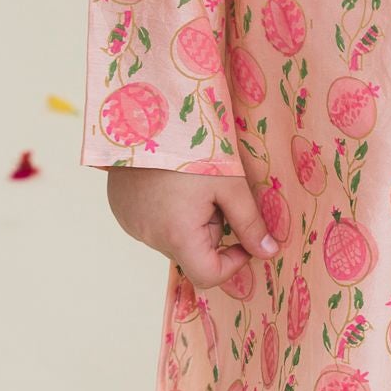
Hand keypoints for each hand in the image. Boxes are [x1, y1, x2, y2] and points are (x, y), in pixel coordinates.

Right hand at [105, 164, 277, 292]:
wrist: (144, 115)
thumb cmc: (192, 148)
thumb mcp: (230, 183)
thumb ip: (250, 223)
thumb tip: (270, 253)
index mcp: (177, 236)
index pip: (208, 276)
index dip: (232, 263)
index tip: (243, 239)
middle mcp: (149, 237)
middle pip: (191, 252)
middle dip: (209, 229)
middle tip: (212, 193)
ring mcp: (131, 223)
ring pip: (172, 237)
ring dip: (187, 221)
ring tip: (188, 183)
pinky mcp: (121, 209)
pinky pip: (151, 222)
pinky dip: (165, 211)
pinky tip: (168, 182)